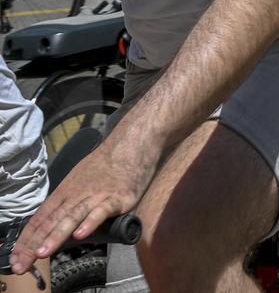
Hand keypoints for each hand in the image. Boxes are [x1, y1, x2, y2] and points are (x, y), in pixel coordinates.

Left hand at [8, 136, 156, 274]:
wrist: (130, 146)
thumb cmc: (106, 165)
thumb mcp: (80, 180)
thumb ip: (70, 202)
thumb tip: (58, 223)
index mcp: (65, 192)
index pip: (40, 218)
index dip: (26, 239)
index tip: (16, 257)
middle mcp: (76, 195)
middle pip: (51, 222)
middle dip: (34, 244)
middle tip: (21, 264)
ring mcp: (96, 196)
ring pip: (72, 217)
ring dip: (56, 236)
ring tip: (42, 253)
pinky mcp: (117, 198)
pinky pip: (101, 211)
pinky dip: (90, 223)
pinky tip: (81, 235)